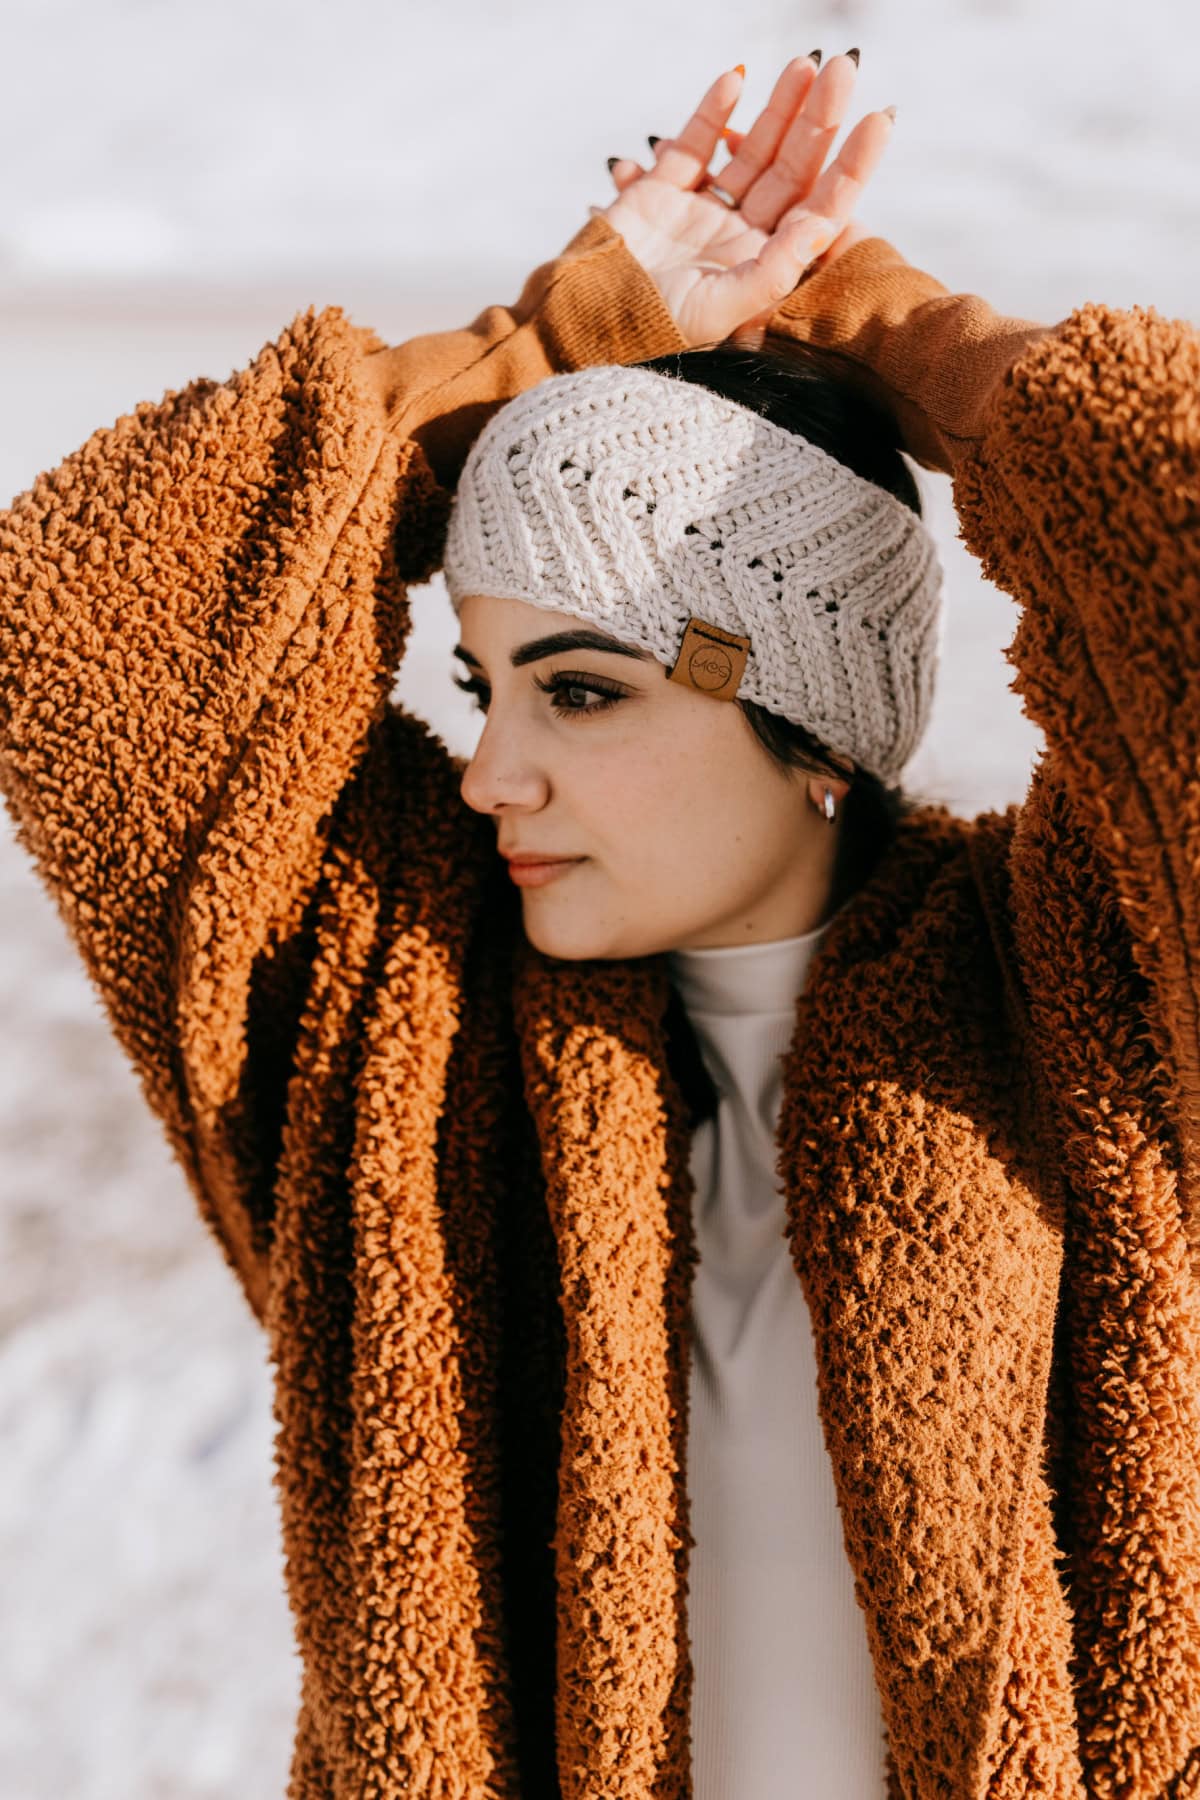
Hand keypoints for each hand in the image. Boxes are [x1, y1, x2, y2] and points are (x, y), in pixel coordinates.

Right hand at [602, 54, 893, 348]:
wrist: (581, 325)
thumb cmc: (654, 331)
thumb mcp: (722, 310)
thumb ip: (773, 271)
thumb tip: (821, 225)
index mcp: (764, 266)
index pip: (821, 207)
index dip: (853, 165)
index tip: (881, 119)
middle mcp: (741, 238)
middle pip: (792, 169)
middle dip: (818, 118)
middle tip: (842, 68)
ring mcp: (703, 213)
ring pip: (752, 151)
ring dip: (778, 108)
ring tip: (806, 63)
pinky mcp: (662, 194)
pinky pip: (695, 145)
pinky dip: (714, 112)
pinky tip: (736, 78)